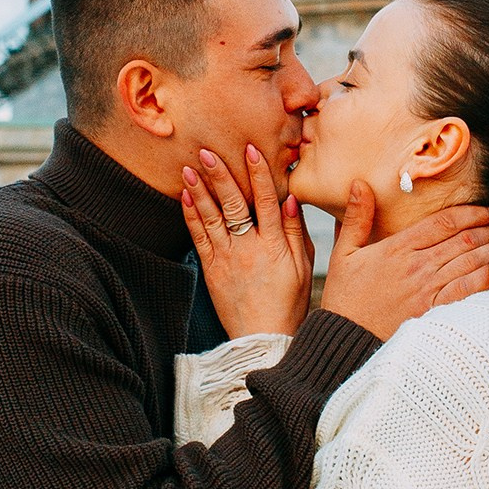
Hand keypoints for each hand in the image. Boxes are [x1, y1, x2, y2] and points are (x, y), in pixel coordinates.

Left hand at [181, 145, 315, 338]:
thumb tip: (290, 199)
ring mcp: (228, 259)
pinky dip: (191, 216)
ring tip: (189, 167)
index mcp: (275, 245)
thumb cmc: (289, 303)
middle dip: (220, 175)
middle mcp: (249, 249)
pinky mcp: (212, 270)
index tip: (250, 149)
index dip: (259, 174)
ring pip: (212, 218)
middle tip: (207, 151)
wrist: (263, 339)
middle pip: (234, 204)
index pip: (267, 201)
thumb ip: (295, 232)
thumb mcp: (303, 267)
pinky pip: (199, 238)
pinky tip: (185, 197)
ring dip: (199, 190)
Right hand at [319, 186, 488, 343]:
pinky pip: (466, 291)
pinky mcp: (433, 312)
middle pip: (463, 240)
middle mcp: (417, 266)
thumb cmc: (345, 297)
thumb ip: (357, 218)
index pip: (443, 223)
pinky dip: (486, 279)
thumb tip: (360, 184)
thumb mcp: (344, 253)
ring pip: (469, 263)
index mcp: (398, 248)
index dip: (472, 212)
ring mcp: (427, 290)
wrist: (345, 339)